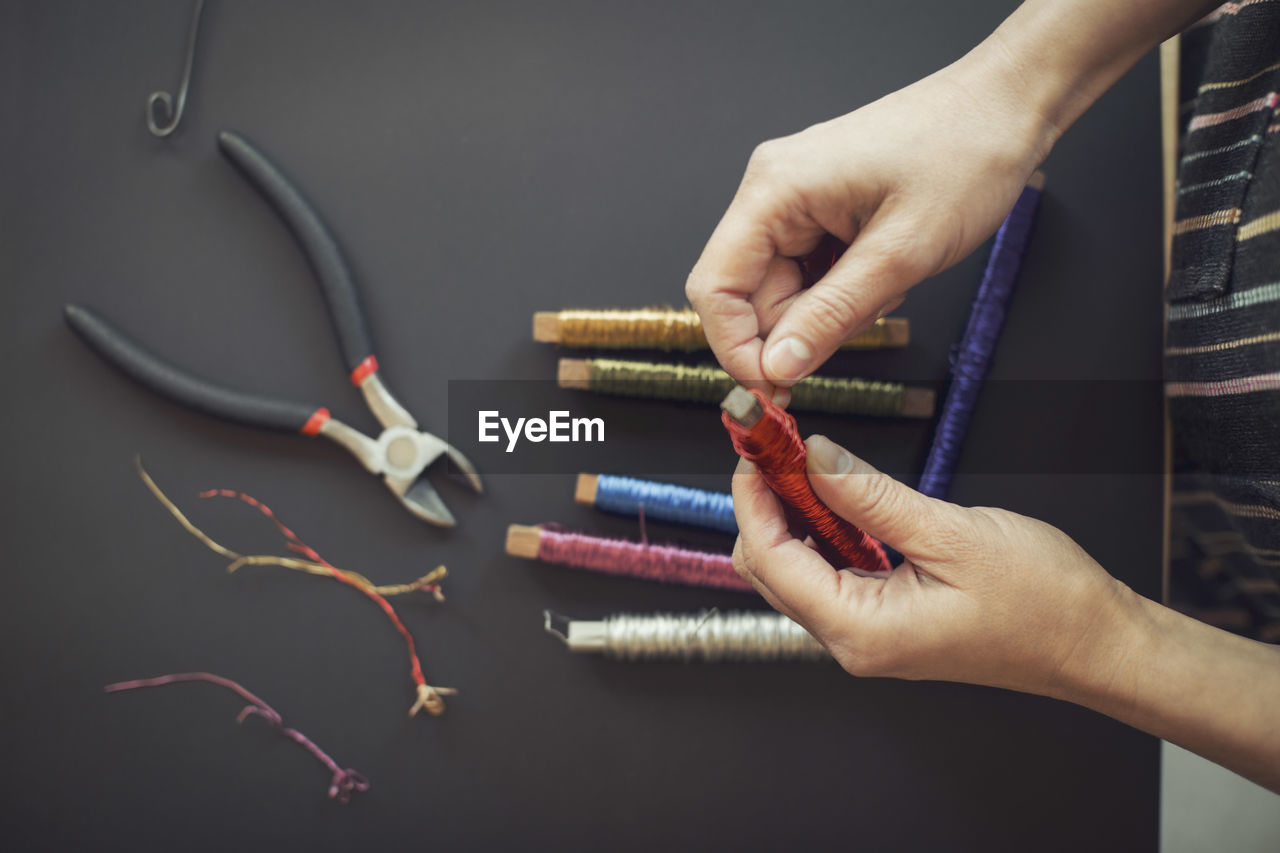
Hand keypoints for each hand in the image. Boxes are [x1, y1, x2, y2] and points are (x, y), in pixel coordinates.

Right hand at [686, 49, 1052, 389]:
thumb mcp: (902, 253)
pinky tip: (884, 275)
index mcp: (775, 189)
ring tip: (886, 287)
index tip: (773, 387)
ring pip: (784, 288)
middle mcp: (773, 191)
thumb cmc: (966, 156)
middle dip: (795, 329)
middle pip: (749, 293)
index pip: (716, 287)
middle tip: (852, 337)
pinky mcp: (820, 209)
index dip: (736, 347)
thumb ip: (832, 315)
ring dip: (827, 311)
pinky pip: (810, 272)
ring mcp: (796, 200)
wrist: (1006, 108)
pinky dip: (842, 292)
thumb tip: (777, 367)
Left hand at [731, 434, 1138, 696]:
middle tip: (780, 446)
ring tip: (806, 461)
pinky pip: (832, 574)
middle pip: (771, 569)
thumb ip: (871, 497)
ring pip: (797, 570)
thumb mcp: (952, 533)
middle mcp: (853, 642)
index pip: (771, 560)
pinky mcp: (884, 621)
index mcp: (861, 631)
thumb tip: (812, 457)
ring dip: (794, 514)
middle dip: (766, 503)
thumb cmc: (1044, 600)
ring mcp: (867, 636)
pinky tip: (838, 496)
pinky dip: (824, 531)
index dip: (753, 498)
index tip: (755, 446)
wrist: (1096, 642)